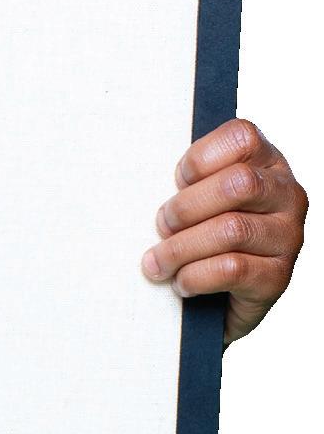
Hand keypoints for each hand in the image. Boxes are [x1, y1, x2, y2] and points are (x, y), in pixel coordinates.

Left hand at [140, 118, 306, 347]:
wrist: (225, 295)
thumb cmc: (206, 231)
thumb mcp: (200, 195)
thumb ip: (189, 180)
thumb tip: (144, 181)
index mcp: (267, 162)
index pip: (243, 138)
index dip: (201, 158)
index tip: (176, 181)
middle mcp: (287, 195)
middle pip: (238, 184)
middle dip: (187, 206)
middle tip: (161, 225)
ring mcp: (288, 236)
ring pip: (231, 230)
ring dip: (182, 247)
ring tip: (158, 261)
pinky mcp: (279, 277)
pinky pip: (232, 269)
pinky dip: (196, 276)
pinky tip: (181, 282)